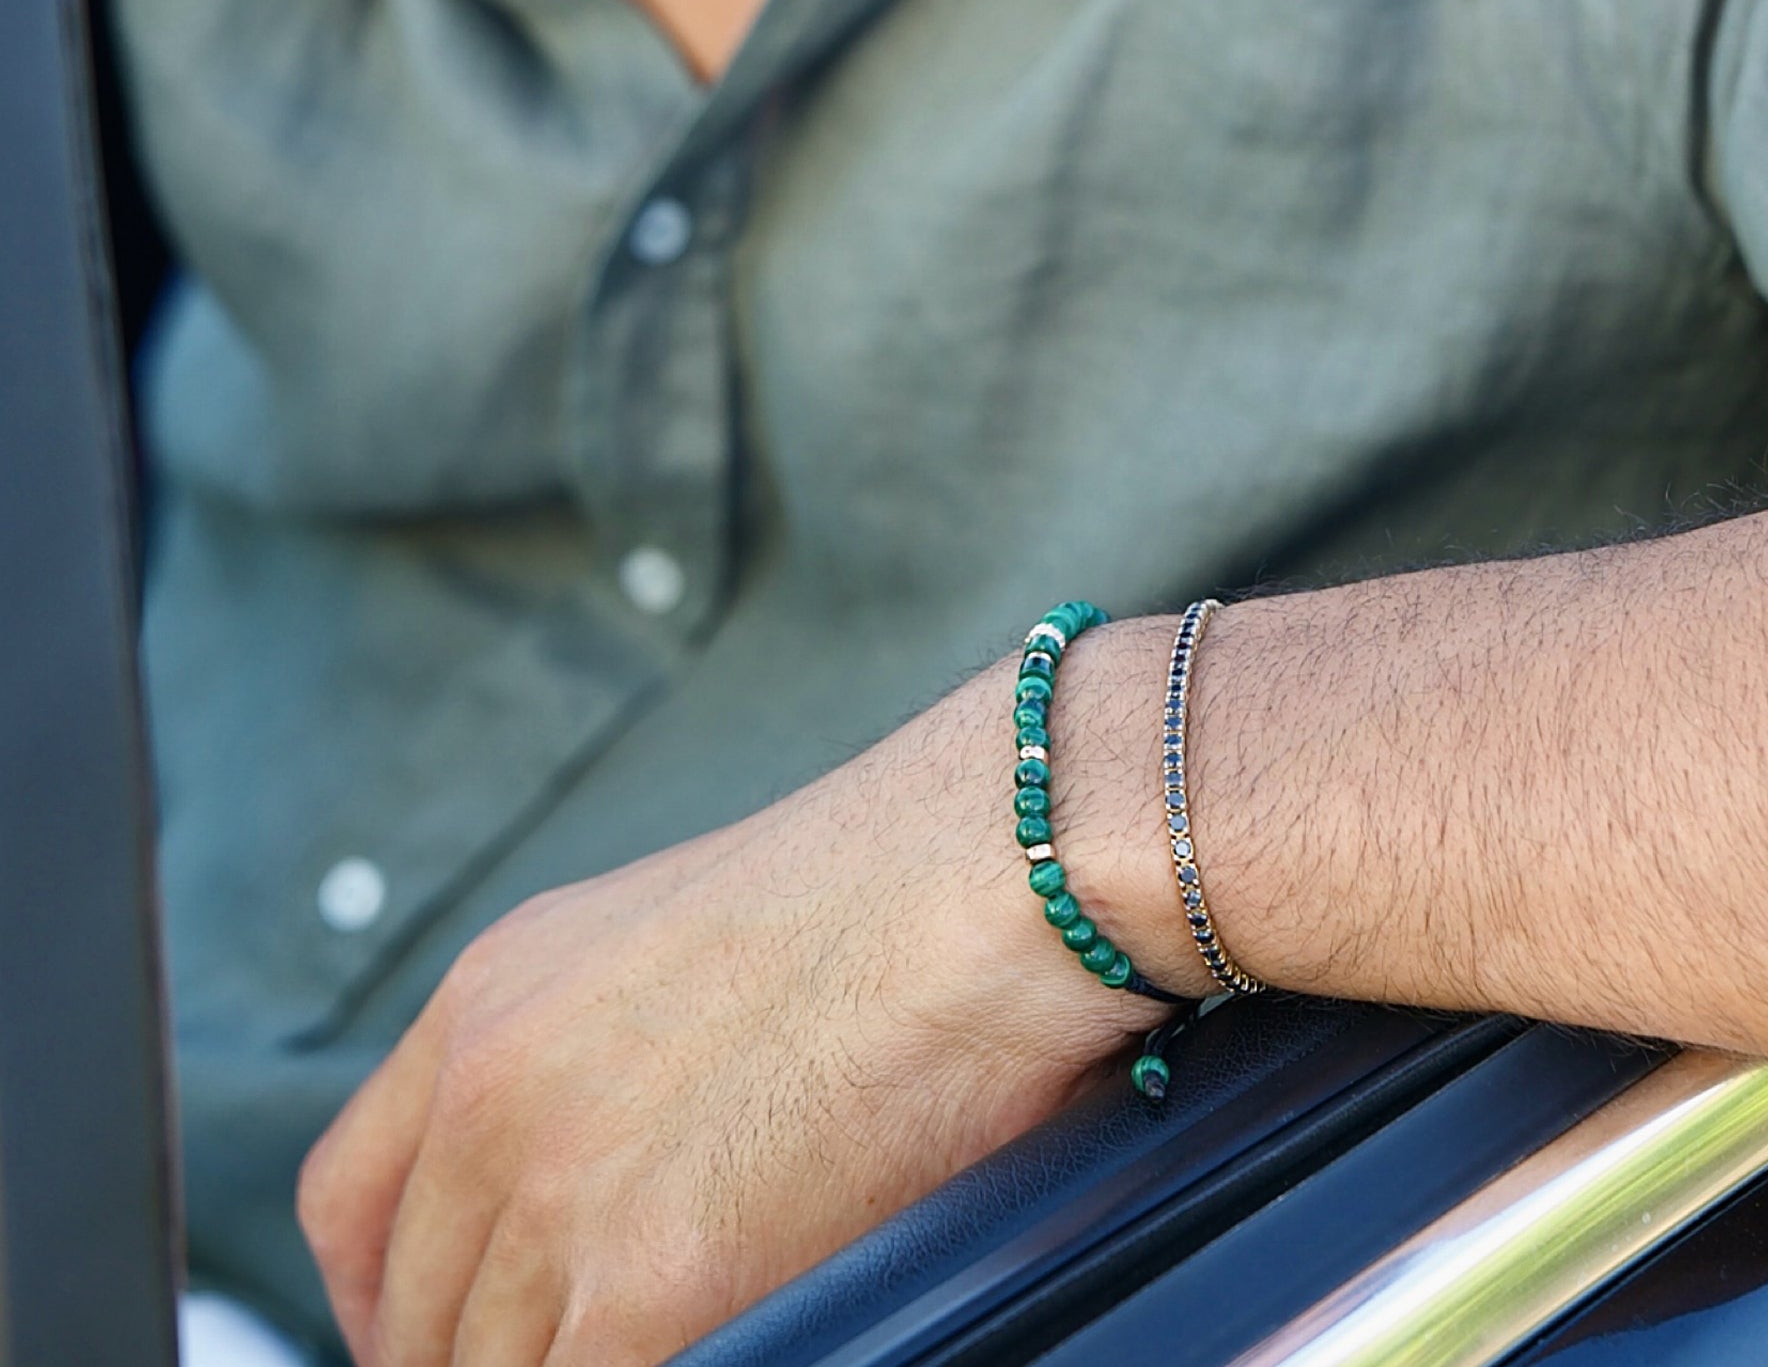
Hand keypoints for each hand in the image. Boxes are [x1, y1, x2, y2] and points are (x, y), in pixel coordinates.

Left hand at [298, 625, 1188, 1365]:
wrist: (1000, 864)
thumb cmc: (905, 884)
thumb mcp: (686, 939)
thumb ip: (608, 1054)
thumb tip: (630, 1173)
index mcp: (497, 993)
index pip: (353, 1205)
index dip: (394, 1301)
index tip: (446, 1335)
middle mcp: (496, 1088)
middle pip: (420, 1311)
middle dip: (489, 1353)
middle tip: (580, 1343)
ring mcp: (558, 1188)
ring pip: (492, 1365)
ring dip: (569, 1362)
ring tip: (673, 1334)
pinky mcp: (649, 1279)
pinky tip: (721, 1346)